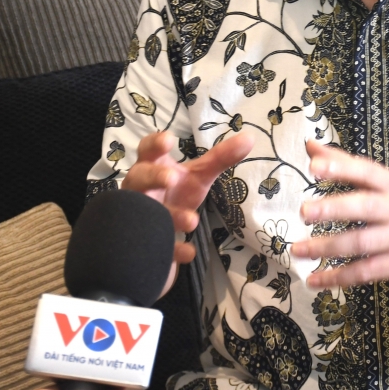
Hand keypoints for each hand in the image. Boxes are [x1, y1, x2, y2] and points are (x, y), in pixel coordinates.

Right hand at [122, 130, 254, 279]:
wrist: (160, 232)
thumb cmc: (177, 192)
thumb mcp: (199, 175)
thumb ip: (221, 157)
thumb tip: (250, 137)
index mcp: (154, 167)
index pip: (148, 150)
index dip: (154, 143)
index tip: (168, 139)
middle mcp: (142, 189)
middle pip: (138, 178)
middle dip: (153, 176)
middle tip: (171, 177)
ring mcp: (141, 216)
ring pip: (146, 214)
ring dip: (170, 216)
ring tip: (193, 220)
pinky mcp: (147, 243)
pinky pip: (155, 246)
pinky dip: (173, 250)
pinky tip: (189, 252)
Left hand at [292, 139, 388, 286]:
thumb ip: (348, 165)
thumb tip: (311, 147)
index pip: (367, 171)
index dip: (341, 167)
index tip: (314, 164)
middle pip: (364, 207)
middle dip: (333, 209)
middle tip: (304, 211)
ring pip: (360, 243)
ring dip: (326, 248)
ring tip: (298, 249)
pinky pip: (364, 272)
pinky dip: (338, 278)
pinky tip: (315, 280)